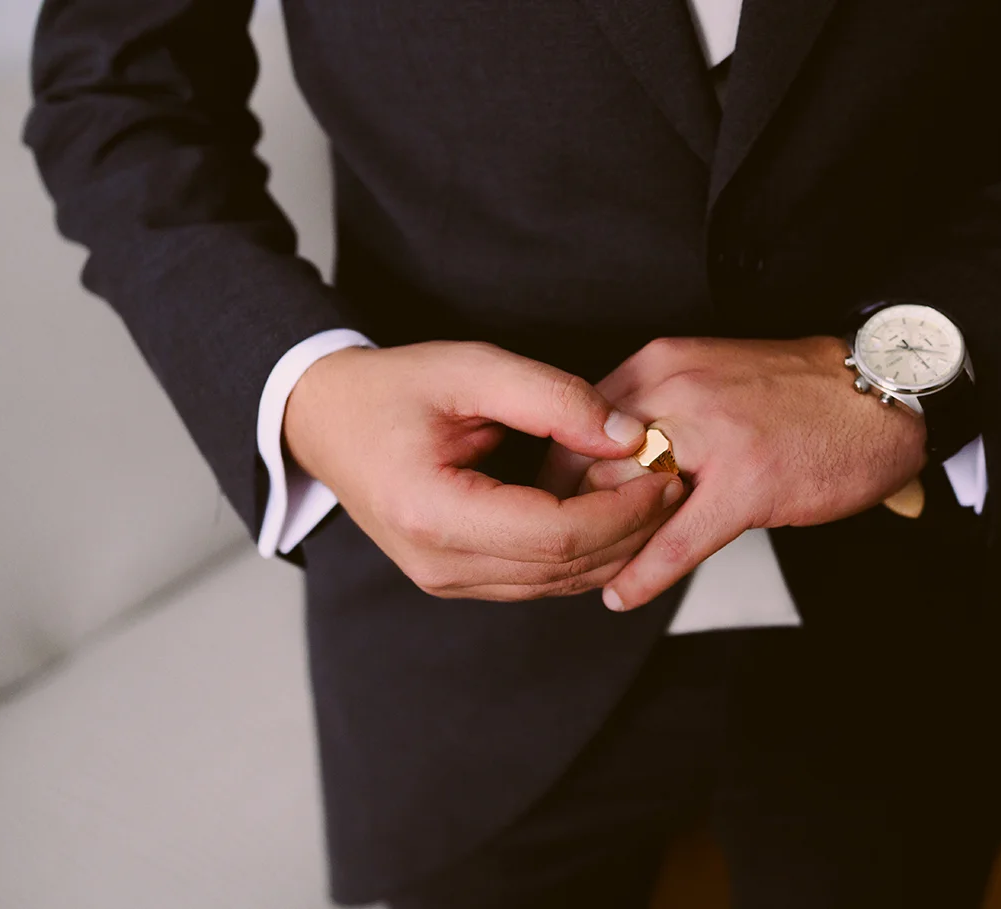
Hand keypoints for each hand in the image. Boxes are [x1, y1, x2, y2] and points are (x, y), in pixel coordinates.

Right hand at [284, 342, 684, 600]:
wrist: (326, 421)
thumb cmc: (391, 389)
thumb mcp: (470, 368)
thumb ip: (552, 397)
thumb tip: (627, 436)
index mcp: (434, 513)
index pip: (556, 534)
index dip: (623, 511)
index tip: (664, 473)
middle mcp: (439, 563)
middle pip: (564, 568)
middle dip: (632, 532)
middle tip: (674, 483)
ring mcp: (447, 580)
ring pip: (558, 584)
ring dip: (616, 548)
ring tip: (654, 497)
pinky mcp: (459, 579)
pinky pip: (539, 580)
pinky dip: (585, 553)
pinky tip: (614, 515)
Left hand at [538, 336, 926, 609]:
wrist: (880, 392)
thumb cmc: (797, 392)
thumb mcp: (708, 376)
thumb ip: (655, 409)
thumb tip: (603, 458)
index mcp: (661, 364)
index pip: (575, 420)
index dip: (556, 471)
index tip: (547, 502)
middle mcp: (676, 390)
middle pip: (586, 459)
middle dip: (566, 511)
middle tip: (556, 546)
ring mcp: (713, 436)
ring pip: (622, 497)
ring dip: (599, 543)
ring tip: (583, 573)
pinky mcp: (746, 482)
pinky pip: (676, 539)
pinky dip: (643, 574)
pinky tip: (621, 595)